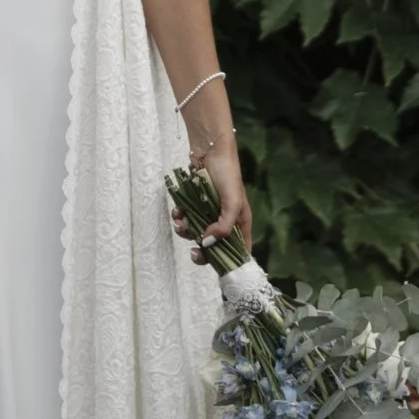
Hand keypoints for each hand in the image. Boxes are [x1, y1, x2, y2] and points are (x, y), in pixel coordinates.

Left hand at [176, 137, 250, 257]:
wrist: (210, 150)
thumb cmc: (227, 175)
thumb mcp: (233, 202)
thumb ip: (224, 227)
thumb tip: (207, 244)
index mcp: (240, 223)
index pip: (240, 250)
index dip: (231, 262)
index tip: (218, 268)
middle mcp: (225, 221)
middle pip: (215, 246)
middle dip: (203, 250)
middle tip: (193, 253)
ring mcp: (209, 213)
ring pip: (197, 233)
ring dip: (187, 232)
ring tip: (181, 224)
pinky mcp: (195, 204)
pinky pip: (186, 218)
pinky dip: (180, 218)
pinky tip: (178, 212)